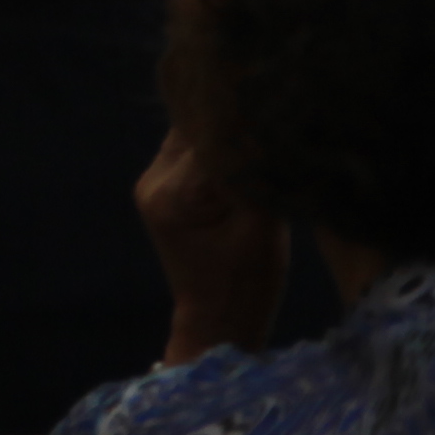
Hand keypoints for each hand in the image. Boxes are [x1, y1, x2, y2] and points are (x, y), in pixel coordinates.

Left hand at [136, 128, 285, 367]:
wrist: (216, 318)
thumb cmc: (248, 283)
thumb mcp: (263, 227)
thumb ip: (257, 173)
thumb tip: (265, 121)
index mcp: (174, 195)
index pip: (214, 135)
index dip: (250, 122)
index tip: (281, 116)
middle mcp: (153, 181)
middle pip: (201, 128)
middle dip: (238, 124)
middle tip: (275, 125)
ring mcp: (152, 181)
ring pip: (196, 133)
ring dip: (228, 134)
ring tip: (261, 143)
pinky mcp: (162, 183)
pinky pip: (194, 148)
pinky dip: (219, 147)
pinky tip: (244, 155)